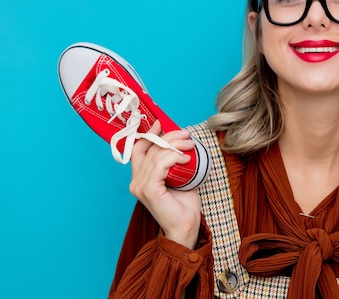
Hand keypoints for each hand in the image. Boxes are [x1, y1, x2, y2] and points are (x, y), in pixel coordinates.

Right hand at [129, 120, 201, 248]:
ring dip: (175, 146)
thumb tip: (181, 140)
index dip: (149, 134)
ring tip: (191, 146)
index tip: (162, 123)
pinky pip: (160, 166)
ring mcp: (139, 186)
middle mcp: (135, 181)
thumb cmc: (184, 203)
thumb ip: (174, 161)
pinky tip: (186, 158)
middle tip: (187, 135)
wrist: (186, 225)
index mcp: (140, 177)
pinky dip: (174, 158)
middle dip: (170, 137)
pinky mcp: (148, 190)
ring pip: (156, 155)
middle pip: (150, 148)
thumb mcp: (179, 176)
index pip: (138, 149)